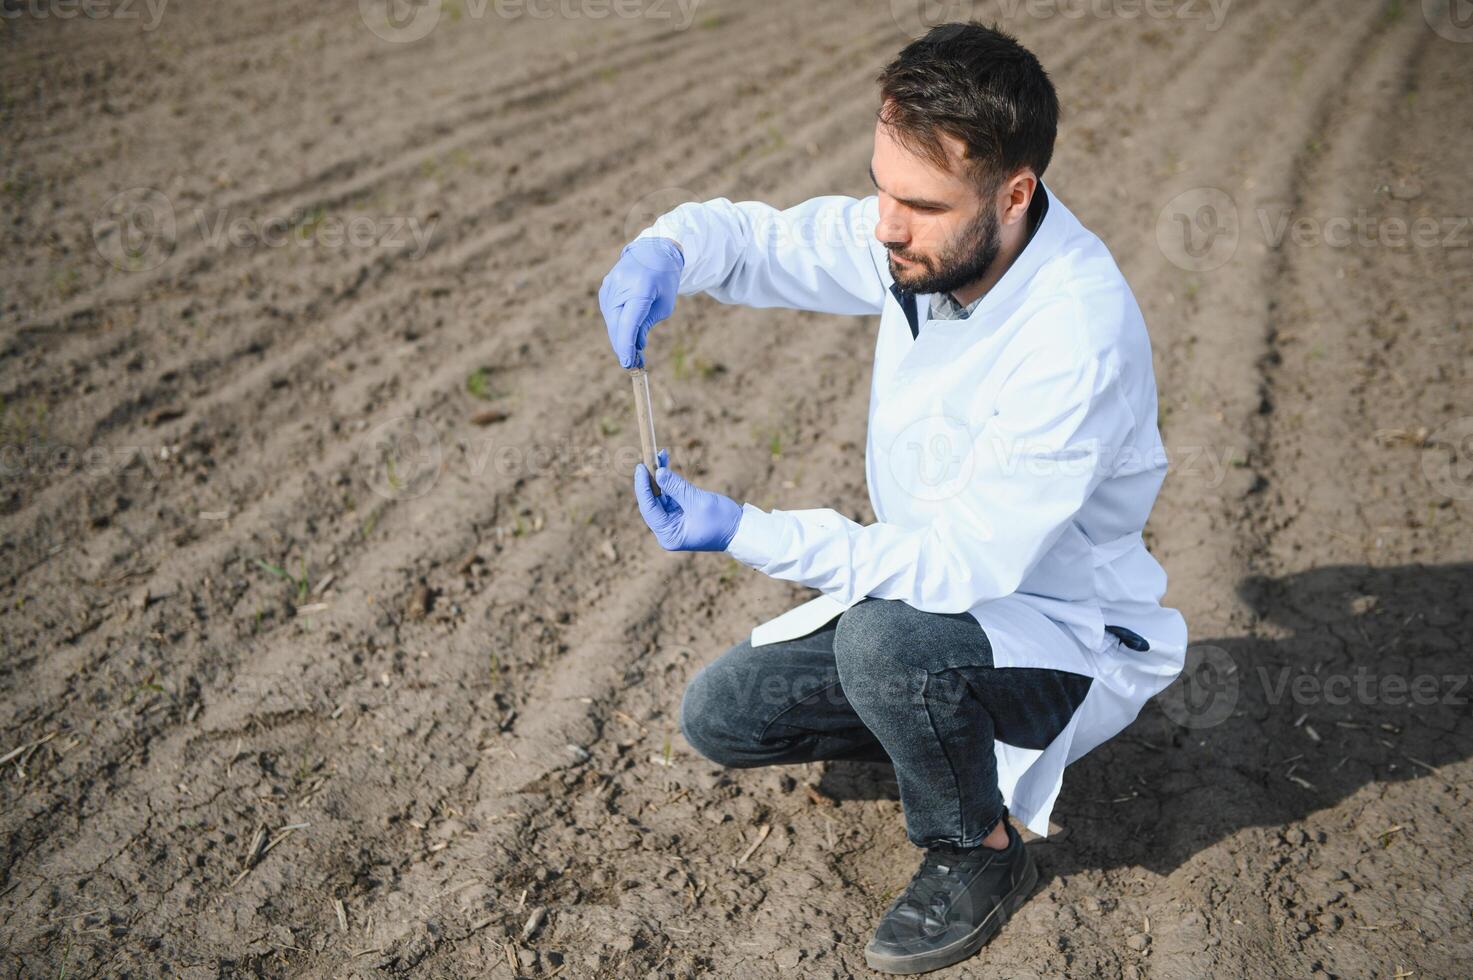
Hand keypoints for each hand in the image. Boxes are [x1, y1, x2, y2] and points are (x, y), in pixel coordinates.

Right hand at [599, 237, 683, 368]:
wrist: (653, 250)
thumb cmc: (664, 279)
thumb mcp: (664, 304)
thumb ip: (647, 324)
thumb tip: (635, 345)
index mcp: (640, 288)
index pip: (629, 322)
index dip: (627, 344)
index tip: (628, 362)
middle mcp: (620, 285)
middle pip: (616, 324)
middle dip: (623, 346)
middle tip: (633, 365)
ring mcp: (610, 285)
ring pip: (611, 320)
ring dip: (620, 337)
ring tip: (633, 353)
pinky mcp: (605, 287)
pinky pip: (609, 312)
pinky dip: (617, 325)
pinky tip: (626, 334)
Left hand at [634, 449, 742, 551]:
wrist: (741, 530)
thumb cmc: (722, 520)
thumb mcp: (697, 501)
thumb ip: (676, 487)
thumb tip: (658, 472)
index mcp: (669, 534)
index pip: (649, 508)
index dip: (643, 487)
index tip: (640, 467)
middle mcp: (667, 530)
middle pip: (652, 502)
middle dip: (650, 479)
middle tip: (647, 458)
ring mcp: (673, 523)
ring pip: (660, 496)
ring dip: (659, 477)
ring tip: (659, 455)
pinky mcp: (680, 515)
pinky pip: (670, 496)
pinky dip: (669, 482)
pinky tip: (665, 464)